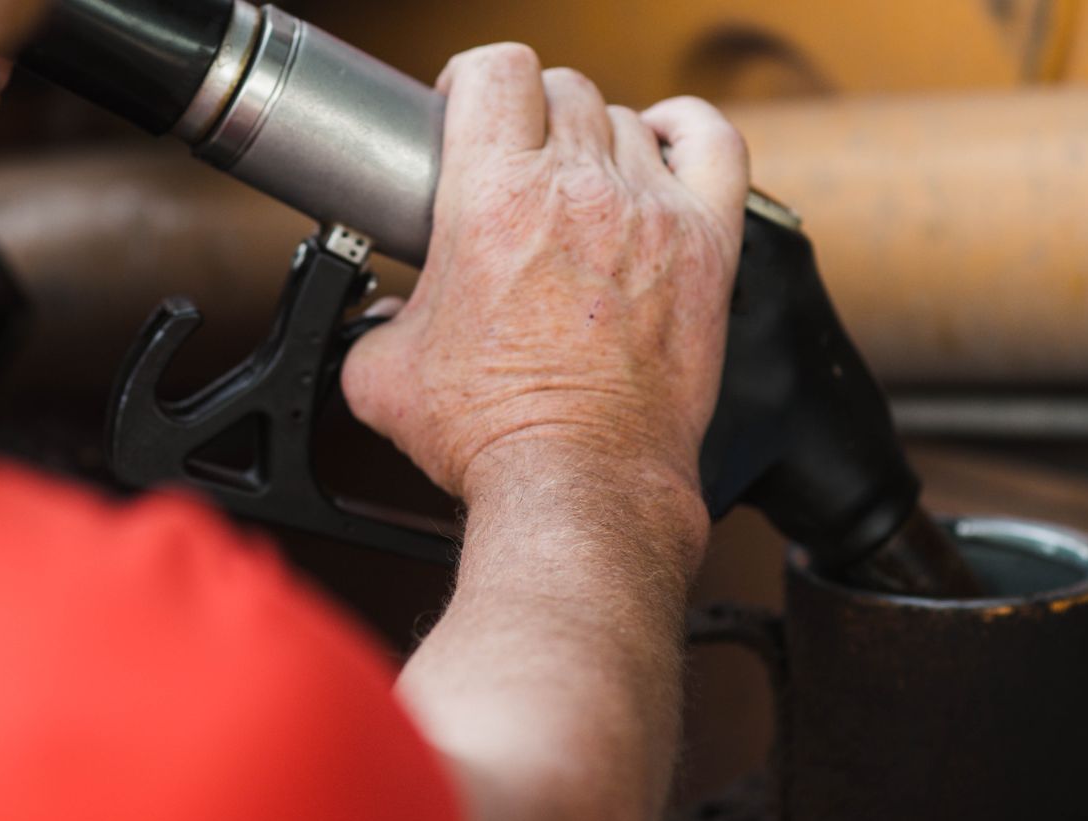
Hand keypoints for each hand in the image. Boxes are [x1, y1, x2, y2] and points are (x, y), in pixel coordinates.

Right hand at [340, 44, 748, 507]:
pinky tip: (663, 148)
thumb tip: (381, 316)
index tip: (465, 114)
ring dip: (594, 140)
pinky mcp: (706, 249)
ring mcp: (651, 213)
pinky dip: (687, 133)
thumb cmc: (491, 435)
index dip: (474, 80)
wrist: (580, 483)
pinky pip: (714, 147)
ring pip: (625, 120)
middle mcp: (579, 189)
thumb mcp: (383, 375)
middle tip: (513, 168)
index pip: (497, 70)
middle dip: (529, 116)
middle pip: (562, 89)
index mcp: (494, 197)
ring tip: (576, 189)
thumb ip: (373, 321)